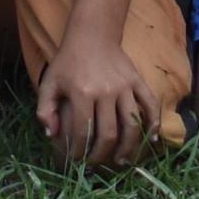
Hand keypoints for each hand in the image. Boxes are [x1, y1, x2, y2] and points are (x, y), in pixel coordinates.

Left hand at [35, 28, 158, 166]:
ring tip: (121, 160)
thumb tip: (52, 136)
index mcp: (82, 91)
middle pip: (109, 132)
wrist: (92, 33)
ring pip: (131, 124)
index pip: (83, 130)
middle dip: (101, 154)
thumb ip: (45, 109)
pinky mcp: (137, 80)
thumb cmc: (68, 61)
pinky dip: (153, 123)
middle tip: (96, 164)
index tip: (76, 160)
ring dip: (128, 147)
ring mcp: (124, 86)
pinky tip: (150, 139)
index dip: (79, 150)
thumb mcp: (49, 82)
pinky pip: (150, 104)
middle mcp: (106, 90)